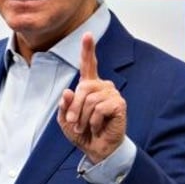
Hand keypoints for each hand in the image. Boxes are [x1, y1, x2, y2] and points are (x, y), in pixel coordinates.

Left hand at [57, 32, 125, 162]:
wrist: (98, 149)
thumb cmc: (83, 133)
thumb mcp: (66, 120)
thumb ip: (65, 106)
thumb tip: (68, 91)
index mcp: (90, 86)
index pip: (89, 65)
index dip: (88, 49)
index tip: (88, 34)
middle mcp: (102, 86)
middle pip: (83, 88)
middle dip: (75, 108)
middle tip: (74, 122)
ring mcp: (112, 94)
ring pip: (90, 100)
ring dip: (84, 118)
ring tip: (87, 127)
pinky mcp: (119, 104)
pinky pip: (100, 108)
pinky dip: (95, 121)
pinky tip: (99, 127)